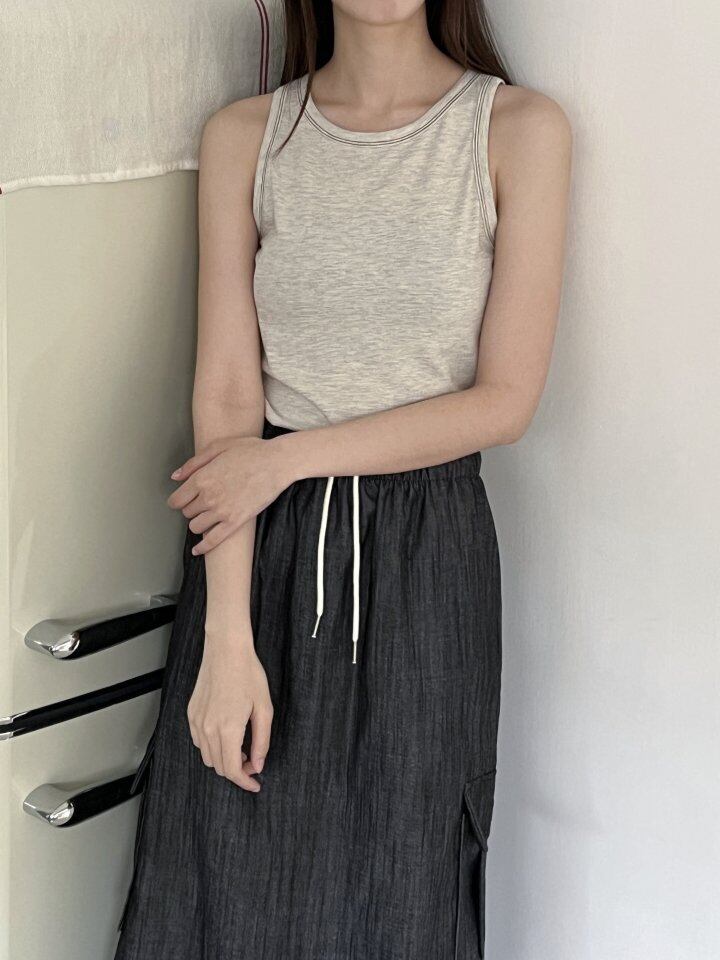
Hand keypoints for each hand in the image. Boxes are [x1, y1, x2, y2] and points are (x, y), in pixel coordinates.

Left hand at [166, 435, 295, 555]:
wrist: (277, 463)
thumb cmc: (251, 451)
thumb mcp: (219, 447)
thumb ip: (193, 463)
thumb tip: (175, 477)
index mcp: (202, 478)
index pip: (177, 500)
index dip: (178, 500)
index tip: (182, 500)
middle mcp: (208, 497)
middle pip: (187, 513)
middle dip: (192, 508)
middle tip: (202, 503)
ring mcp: (222, 511)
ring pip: (196, 527)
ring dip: (198, 523)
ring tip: (206, 517)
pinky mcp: (236, 522)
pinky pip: (213, 540)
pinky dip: (203, 547)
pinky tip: (198, 550)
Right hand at [187, 634, 272, 791]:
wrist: (226, 651)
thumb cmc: (248, 674)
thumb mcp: (264, 708)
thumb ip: (262, 740)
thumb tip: (259, 764)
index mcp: (228, 729)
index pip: (232, 770)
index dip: (245, 782)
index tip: (255, 784)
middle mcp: (208, 728)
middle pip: (219, 767)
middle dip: (237, 770)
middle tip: (254, 760)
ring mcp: (196, 721)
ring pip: (207, 757)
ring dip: (224, 759)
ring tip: (242, 747)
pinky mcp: (191, 714)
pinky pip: (199, 742)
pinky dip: (212, 747)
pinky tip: (226, 735)